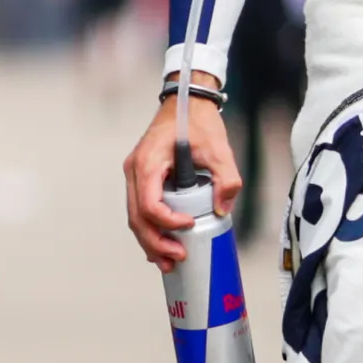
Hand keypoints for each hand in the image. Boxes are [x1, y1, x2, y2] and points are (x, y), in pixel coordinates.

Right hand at [123, 85, 243, 267]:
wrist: (187, 101)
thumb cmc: (197, 121)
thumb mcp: (219, 149)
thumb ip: (226, 179)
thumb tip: (222, 208)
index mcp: (149, 162)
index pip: (149, 203)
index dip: (167, 222)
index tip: (189, 225)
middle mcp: (135, 170)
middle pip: (137, 217)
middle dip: (155, 242)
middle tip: (177, 258)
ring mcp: (135, 175)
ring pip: (135, 216)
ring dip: (150, 241)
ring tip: (169, 261)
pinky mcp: (142, 178)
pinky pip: (140, 208)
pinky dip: (149, 229)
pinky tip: (161, 245)